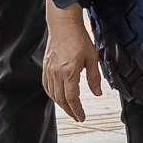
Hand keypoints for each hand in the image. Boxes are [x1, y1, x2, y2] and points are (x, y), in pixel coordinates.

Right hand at [43, 6, 102, 122]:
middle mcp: (56, 73)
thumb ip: (94, 78)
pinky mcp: (45, 66)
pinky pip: (46, 86)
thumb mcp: (92, 58)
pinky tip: (58, 97)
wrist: (63, 25)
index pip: (72, 98)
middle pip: (61, 99)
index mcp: (69, 72)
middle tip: (77, 117)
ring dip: (61, 104)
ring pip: (52, 94)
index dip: (77, 110)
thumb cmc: (79, 38)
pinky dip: (52, 94)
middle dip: (69, 110)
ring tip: (70, 109)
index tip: (81, 117)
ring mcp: (49, 70)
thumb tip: (97, 93)